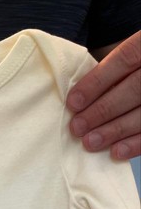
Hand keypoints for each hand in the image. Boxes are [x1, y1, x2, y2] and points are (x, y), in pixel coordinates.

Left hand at [67, 31, 139, 159]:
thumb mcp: (129, 55)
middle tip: (77, 128)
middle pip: (135, 88)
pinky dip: (137, 144)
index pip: (125, 59)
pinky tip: (116, 152)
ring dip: (116, 130)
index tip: (73, 103)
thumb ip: (109, 70)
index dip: (96, 82)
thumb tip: (76, 99)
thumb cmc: (134, 68)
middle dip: (102, 110)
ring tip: (90, 142)